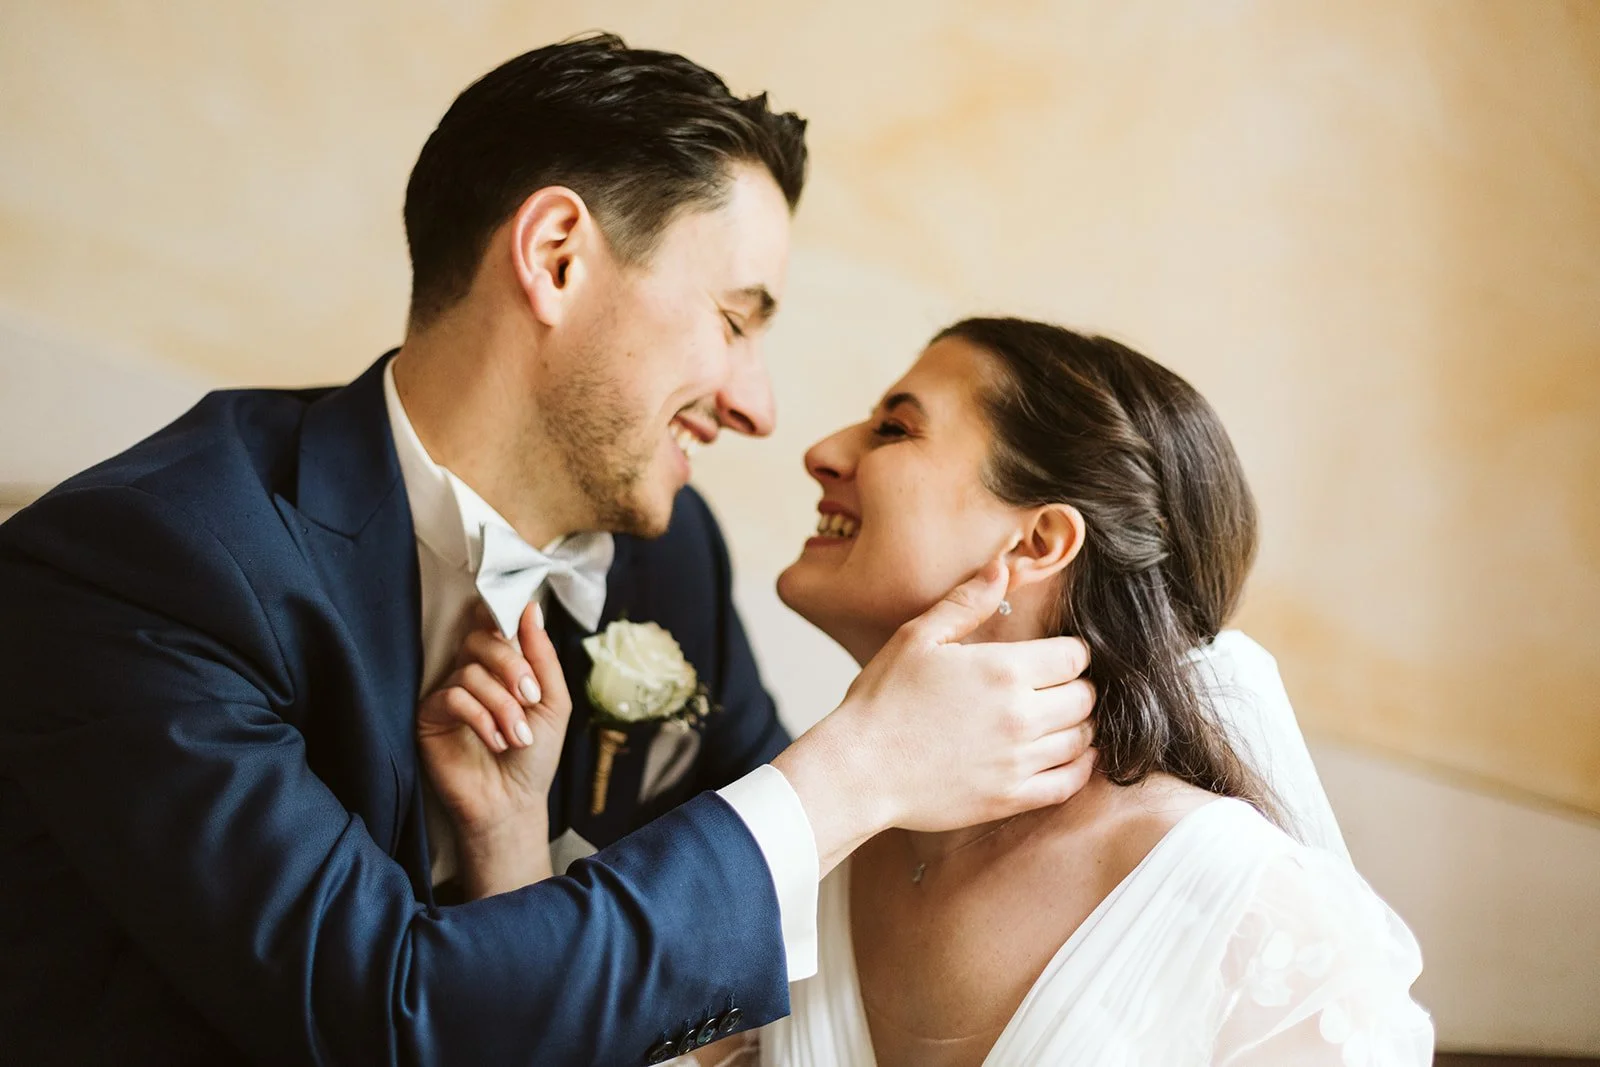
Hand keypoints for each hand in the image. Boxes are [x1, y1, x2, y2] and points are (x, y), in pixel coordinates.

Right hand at [416, 601, 571, 895]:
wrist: (513, 803)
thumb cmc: (535, 756)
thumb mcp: (554, 702)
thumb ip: (542, 656)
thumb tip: (531, 607)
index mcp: (501, 664)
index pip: (491, 623)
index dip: (500, 615)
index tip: (515, 627)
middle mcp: (471, 672)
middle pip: (481, 640)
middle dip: (512, 666)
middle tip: (532, 698)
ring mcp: (448, 692)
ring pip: (471, 673)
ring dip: (503, 706)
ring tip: (518, 737)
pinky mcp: (428, 716)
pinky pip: (452, 697)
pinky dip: (481, 718)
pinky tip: (496, 742)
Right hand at [774, 560, 1096, 873]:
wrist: (858, 770)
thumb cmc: (882, 702)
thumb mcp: (918, 638)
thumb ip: (966, 603)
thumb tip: (1002, 568)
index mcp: (1003, 670)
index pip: (1075, 656)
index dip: (1070, 652)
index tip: (1055, 656)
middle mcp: (1020, 715)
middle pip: (1086, 697)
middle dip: (1077, 687)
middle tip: (1055, 687)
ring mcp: (1018, 760)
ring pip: (1083, 739)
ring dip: (1078, 725)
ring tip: (1058, 719)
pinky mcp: (1011, 797)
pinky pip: (1069, 782)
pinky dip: (1081, 767)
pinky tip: (1071, 756)